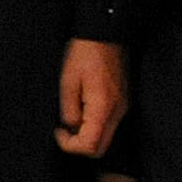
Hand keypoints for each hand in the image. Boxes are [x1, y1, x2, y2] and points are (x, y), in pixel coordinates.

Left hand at [56, 38, 128, 157]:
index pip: (90, 146)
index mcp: (103, 107)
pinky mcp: (122, 101)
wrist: (106, 33)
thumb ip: (69, 110)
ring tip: (72, 116)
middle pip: (100, 148)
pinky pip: (108, 124)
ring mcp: (122, 107)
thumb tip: (70, 127)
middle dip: (79, 145)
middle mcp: (117, 111)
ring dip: (87, 135)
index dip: (70, 145)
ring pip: (105, 138)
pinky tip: (83, 108)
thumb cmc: (86, 52)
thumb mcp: (68, 81)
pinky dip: (94, 125)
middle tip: (64, 130)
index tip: (59, 131)